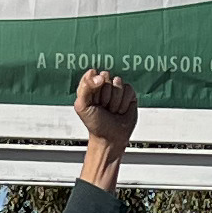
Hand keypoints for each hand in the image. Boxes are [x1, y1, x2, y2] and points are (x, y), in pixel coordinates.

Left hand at [73, 67, 137, 188]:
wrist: (110, 138)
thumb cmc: (95, 123)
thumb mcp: (82, 106)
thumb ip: (85, 87)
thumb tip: (99, 75)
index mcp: (90, 85)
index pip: (93, 74)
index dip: (94, 87)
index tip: (93, 100)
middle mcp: (104, 85)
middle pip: (106, 76)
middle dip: (104, 95)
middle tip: (103, 107)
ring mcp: (117, 89)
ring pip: (118, 83)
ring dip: (114, 101)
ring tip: (111, 110)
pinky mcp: (129, 94)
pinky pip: (128, 90)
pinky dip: (124, 103)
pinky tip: (120, 110)